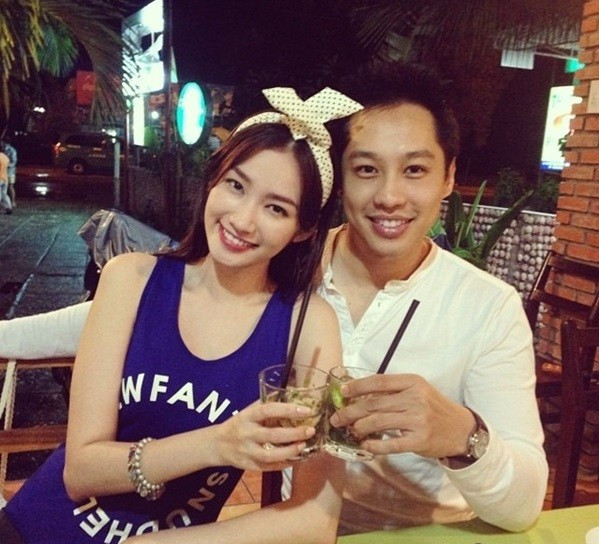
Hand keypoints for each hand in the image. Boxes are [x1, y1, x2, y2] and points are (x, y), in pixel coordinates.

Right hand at [215, 401, 315, 469]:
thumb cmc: (238, 424)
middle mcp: (247, 434)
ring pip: (271, 455)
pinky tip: (297, 458)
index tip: (306, 410)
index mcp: (247, 416)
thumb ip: (265, 404)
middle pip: (272, 435)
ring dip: (290, 451)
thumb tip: (290, 393)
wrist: (217, 445)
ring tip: (304, 445)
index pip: (268, 410)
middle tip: (310, 430)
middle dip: (294, 433)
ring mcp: (247, 452)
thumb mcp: (247, 411)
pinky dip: (285, 464)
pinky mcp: (250, 466)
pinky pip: (270, 467)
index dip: (287, 409)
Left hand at [328, 373, 474, 458]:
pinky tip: (365, 445)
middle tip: (336, 418)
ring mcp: (418, 420)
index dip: (357, 387)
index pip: (379, 382)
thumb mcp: (418, 391)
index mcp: (413, 382)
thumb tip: (359, 396)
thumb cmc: (434, 408)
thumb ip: (394, 392)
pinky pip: (391, 444)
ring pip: (379, 422)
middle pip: (374, 403)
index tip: (342, 392)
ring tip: (350, 431)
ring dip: (360, 427)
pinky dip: (375, 445)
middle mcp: (415, 398)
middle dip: (351, 411)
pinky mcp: (419, 440)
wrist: (461, 430)